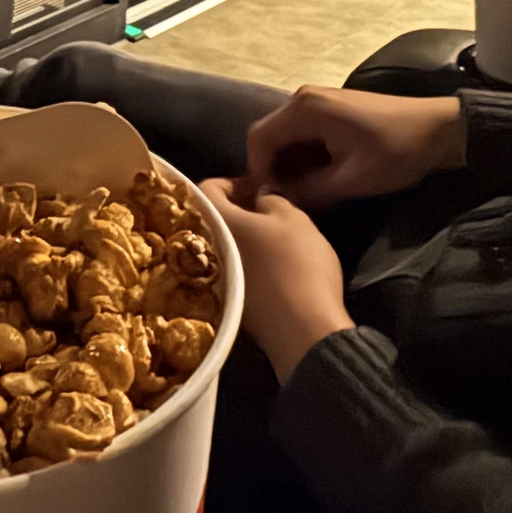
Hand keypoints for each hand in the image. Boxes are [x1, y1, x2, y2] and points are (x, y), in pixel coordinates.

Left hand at [201, 180, 353, 381]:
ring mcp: (217, 280)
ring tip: (273, 236)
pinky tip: (273, 265)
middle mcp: (209, 249)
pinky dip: (249, 261)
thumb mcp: (293, 218)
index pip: (207, 188)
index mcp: (218, 221)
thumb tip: (259, 196)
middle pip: (214, 219)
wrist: (304, 330)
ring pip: (225, 246)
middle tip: (265, 209)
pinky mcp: (234, 303)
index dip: (231, 182)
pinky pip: (235, 271)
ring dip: (244, 237)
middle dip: (237, 210)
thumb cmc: (297, 263)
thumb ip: (271, 199)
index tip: (256, 187)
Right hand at [233, 86, 464, 210]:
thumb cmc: (397, 152)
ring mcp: (316, 101)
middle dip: (273, 169)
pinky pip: (302, 132)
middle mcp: (303, 99)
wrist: (441, 129)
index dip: (258, 171)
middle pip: (269, 136)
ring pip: (285, 136)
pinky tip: (320, 176)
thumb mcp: (353, 180)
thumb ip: (310, 191)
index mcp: (305, 109)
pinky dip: (304, 155)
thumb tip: (276, 202)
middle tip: (288, 199)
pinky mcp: (328, 108)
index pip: (259, 139)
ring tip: (305, 192)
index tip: (270, 199)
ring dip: (289, 164)